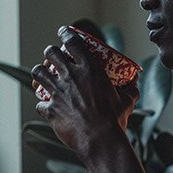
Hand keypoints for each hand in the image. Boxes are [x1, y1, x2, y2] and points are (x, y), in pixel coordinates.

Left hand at [31, 26, 138, 157]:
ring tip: (42, 75)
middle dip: (50, 53)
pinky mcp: (50, 109)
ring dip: (39, 72)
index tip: (64, 32)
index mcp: (89, 69)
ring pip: (38, 73)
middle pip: (51, 53)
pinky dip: (43, 104)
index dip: (65, 33)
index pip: (72, 41)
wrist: (101, 141)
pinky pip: (40, 103)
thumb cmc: (115, 120)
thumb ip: (131, 89)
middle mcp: (70, 76)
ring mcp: (57, 92)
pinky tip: (47, 106)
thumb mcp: (127, 101)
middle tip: (53, 57)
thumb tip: (134, 82)